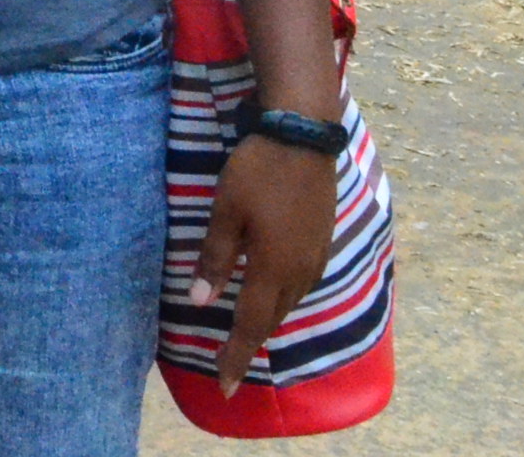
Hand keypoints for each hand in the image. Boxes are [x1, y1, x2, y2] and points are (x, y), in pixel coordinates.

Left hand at [191, 132, 338, 388]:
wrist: (303, 138)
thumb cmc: (257, 171)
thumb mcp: (226, 212)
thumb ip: (215, 259)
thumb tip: (200, 302)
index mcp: (273, 268)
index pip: (250, 324)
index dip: (236, 356)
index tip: (225, 386)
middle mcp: (299, 272)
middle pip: (272, 318)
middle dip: (250, 342)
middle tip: (230, 363)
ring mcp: (315, 258)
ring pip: (288, 303)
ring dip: (267, 320)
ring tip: (246, 333)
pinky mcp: (323, 243)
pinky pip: (301, 285)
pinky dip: (282, 298)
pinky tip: (271, 293)